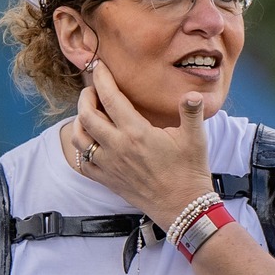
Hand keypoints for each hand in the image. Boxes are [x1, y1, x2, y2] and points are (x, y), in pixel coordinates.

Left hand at [69, 62, 214, 229]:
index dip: (101, 79)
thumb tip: (193, 93)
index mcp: (137, 133)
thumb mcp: (195, 138)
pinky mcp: (108, 180)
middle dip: (85, 97)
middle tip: (92, 90)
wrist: (182, 207)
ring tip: (88, 114)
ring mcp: (109, 166)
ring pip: (79, 139)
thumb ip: (191, 112)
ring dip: (78, 122)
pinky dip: (82, 149)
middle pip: (86, 115)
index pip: (110, 99)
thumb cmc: (190, 171)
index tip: (99, 67)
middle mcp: (117, 148)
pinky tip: (90, 141)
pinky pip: (83, 162)